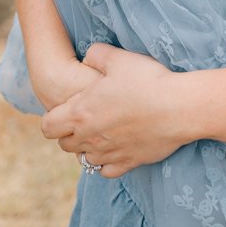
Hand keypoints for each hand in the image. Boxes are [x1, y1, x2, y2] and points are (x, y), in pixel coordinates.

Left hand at [41, 44, 187, 177]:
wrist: (177, 107)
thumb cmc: (146, 80)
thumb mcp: (118, 57)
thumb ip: (96, 55)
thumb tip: (87, 58)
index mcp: (81, 113)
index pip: (48, 126)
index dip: (53, 117)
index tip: (68, 107)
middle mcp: (90, 138)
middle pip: (64, 145)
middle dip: (69, 132)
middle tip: (86, 117)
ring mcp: (108, 154)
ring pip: (84, 159)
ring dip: (88, 147)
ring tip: (102, 131)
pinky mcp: (128, 163)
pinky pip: (105, 171)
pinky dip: (106, 162)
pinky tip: (115, 147)